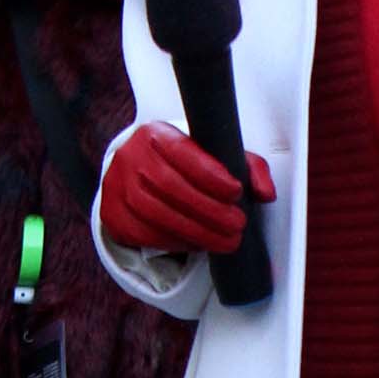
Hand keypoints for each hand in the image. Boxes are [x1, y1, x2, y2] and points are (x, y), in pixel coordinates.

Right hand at [101, 122, 275, 254]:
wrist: (137, 174)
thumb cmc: (183, 164)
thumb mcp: (214, 155)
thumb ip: (247, 166)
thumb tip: (266, 193)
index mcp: (156, 134)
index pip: (182, 153)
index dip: (211, 175)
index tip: (236, 192)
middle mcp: (130, 157)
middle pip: (171, 187)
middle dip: (209, 211)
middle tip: (237, 226)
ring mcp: (116, 186)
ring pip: (157, 214)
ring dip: (197, 232)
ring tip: (226, 241)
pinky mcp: (112, 214)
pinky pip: (145, 233)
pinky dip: (176, 241)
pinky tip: (199, 244)